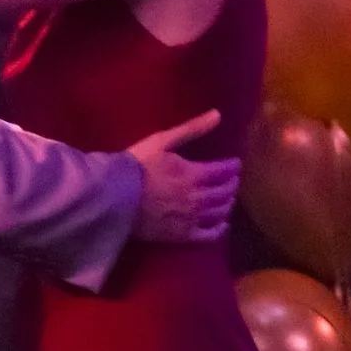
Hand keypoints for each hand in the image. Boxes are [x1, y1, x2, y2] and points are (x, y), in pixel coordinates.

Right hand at [128, 109, 239, 245]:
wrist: (114, 197)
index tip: (236, 163)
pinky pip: (209, 234)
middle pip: (225, 192)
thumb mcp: (162, 141)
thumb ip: (192, 129)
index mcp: (195, 174)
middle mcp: (199, 198)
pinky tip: (222, 224)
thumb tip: (218, 114)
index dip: (233, 167)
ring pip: (221, 212)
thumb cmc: (136, 165)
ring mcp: (192, 218)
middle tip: (233, 180)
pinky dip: (220, 228)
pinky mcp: (183, 235)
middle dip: (232, 184)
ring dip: (228, 204)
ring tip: (228, 198)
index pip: (224, 171)